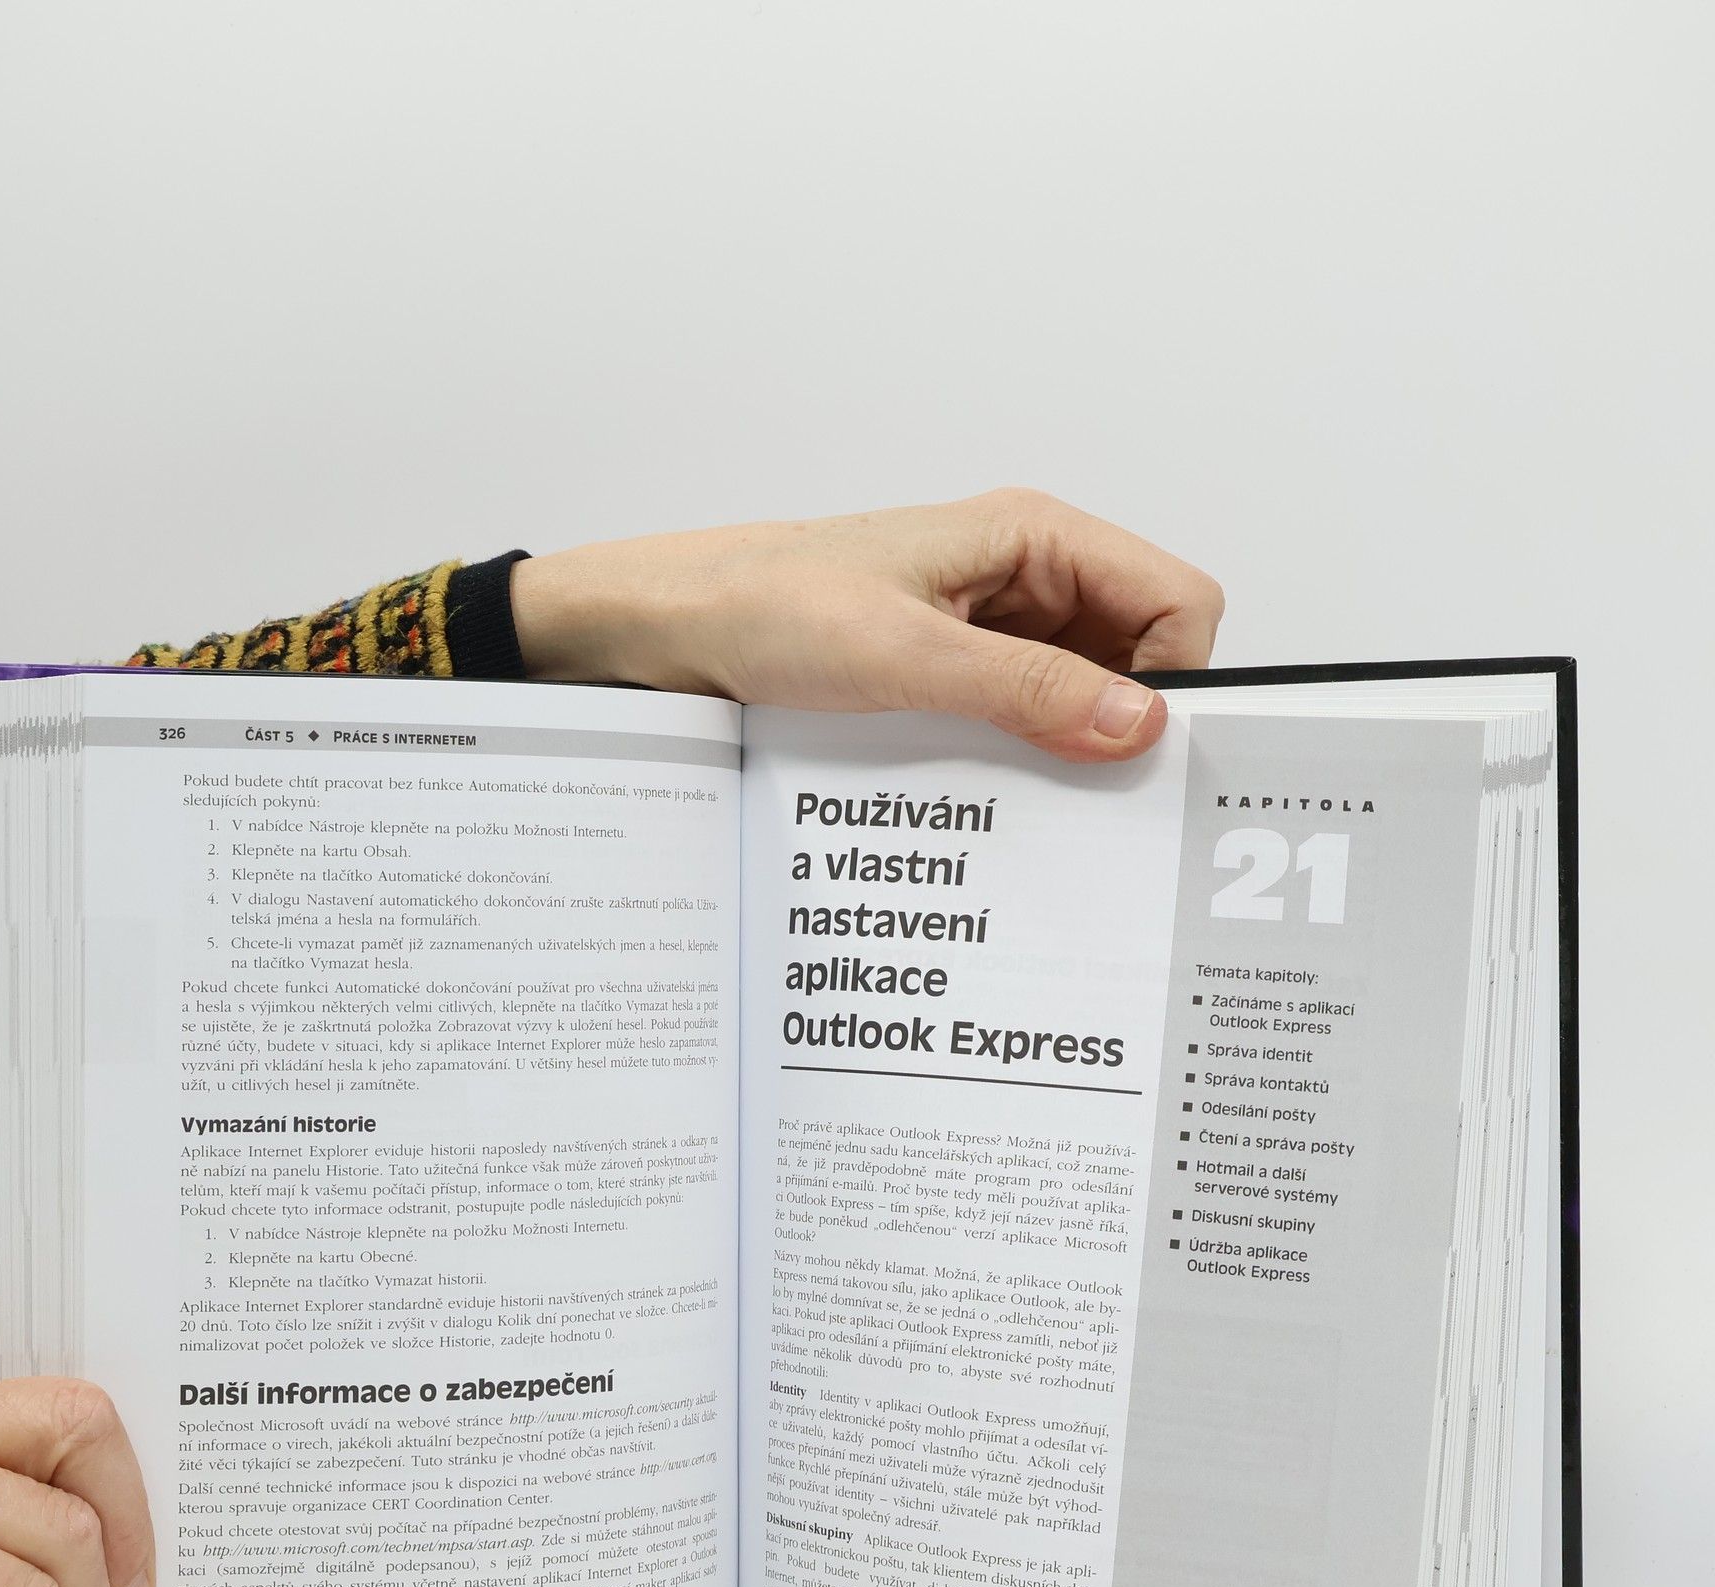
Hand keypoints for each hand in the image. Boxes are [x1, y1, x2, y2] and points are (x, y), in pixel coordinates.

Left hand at [510, 489, 1223, 759]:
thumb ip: (1025, 690)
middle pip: (1139, 653)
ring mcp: (989, 629)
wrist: (664, 631)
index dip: (1177, 676)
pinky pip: (1022, 720)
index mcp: (1032, 537)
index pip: (1176, 599)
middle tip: (1090, 793)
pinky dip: (1022, 757)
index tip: (1138, 752)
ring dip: (1068, 746)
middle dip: (1124, 722)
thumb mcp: (902, 655)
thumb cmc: (764, 607)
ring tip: (1027, 794)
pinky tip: (989, 791)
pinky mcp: (951, 673)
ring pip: (1081, 695)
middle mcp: (1024, 578)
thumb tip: (1140, 723)